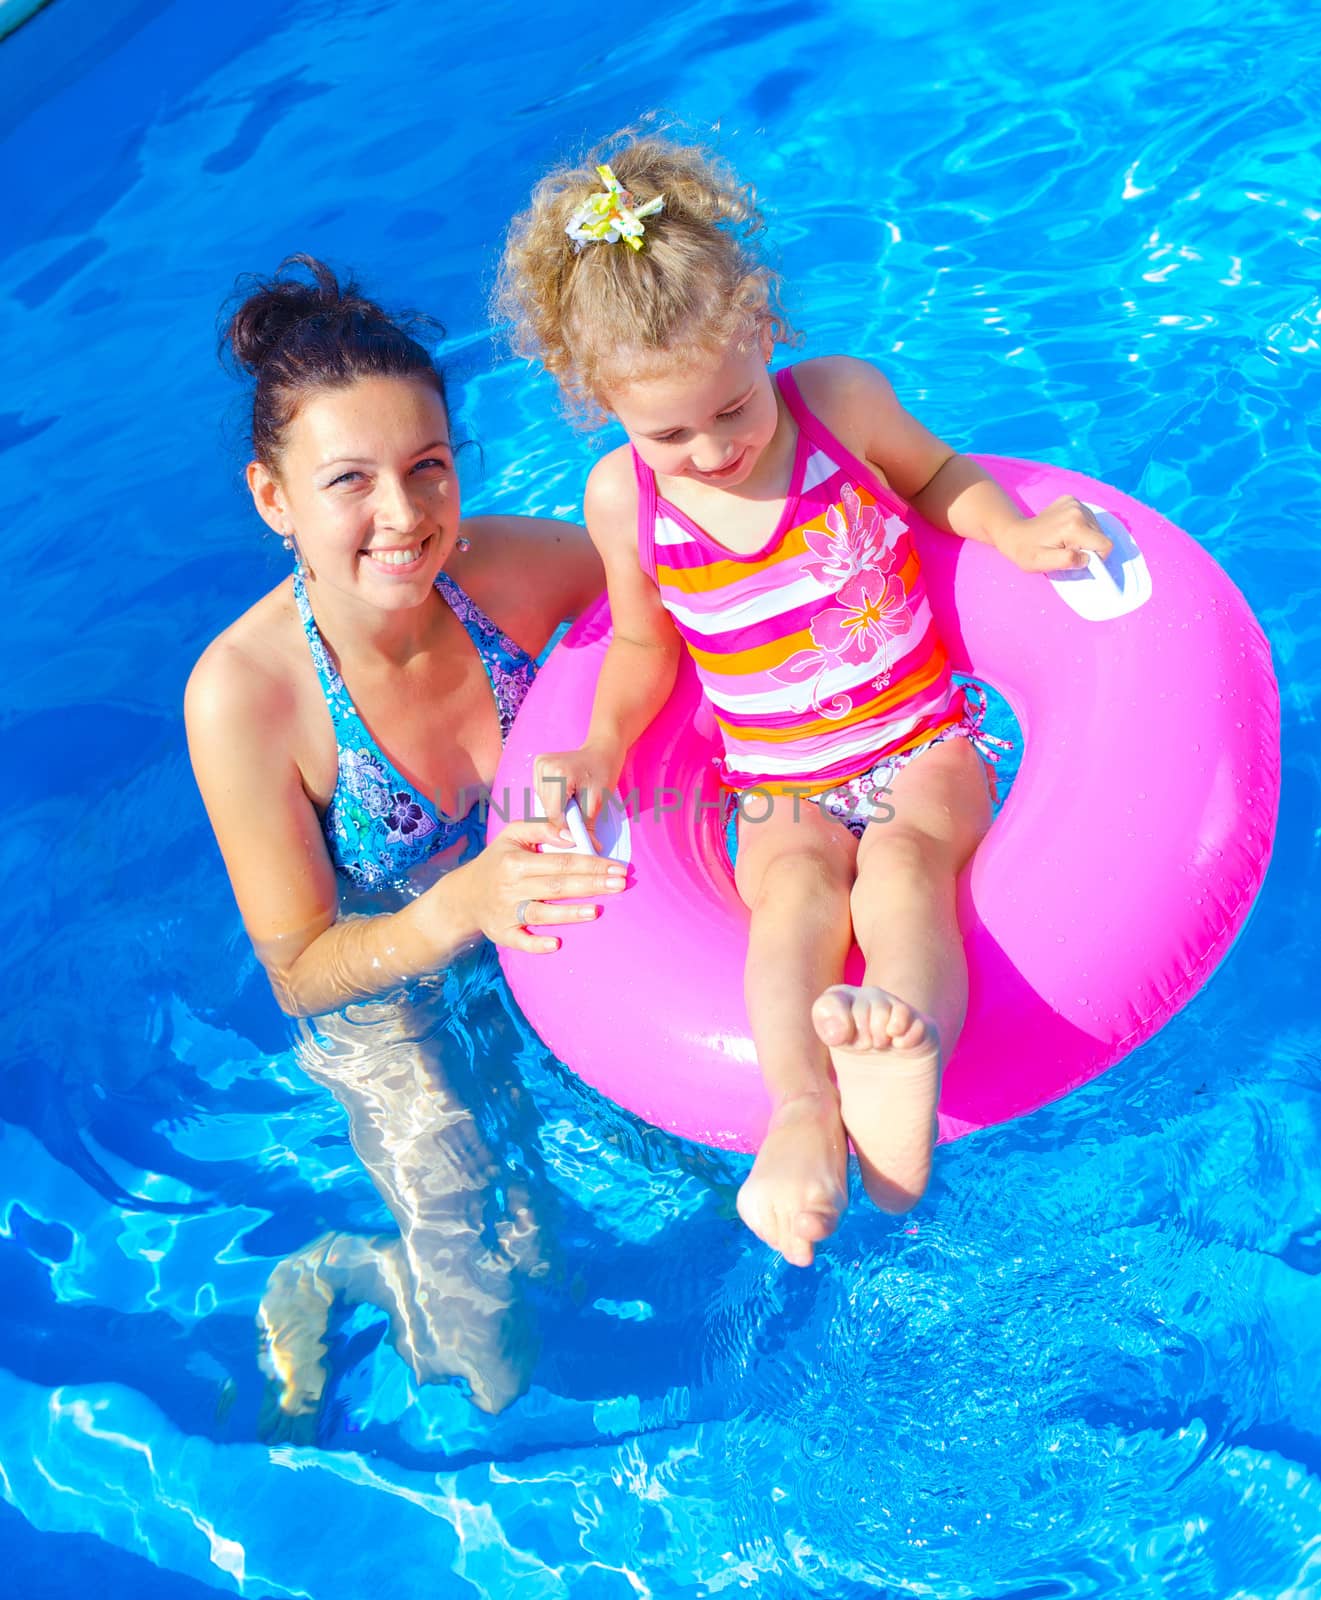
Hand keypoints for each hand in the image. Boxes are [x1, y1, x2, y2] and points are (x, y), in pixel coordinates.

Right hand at [445, 818, 627, 953]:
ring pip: (541, 914)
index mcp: (515, 862)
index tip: (617, 867)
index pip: (561, 862)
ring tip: (596, 911)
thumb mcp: (512, 835)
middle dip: (591, 885)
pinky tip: (556, 944)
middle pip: (557, 887)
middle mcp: (511, 887)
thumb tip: (571, 836)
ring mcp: (506, 912)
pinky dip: (536, 944)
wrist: (464, 895)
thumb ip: (542, 828)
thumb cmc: (498, 861)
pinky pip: (520, 941)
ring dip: (569, 914)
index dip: (591, 864)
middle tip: (621, 884)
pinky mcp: (502, 933)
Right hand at [533, 741, 624, 828]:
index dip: (566, 828)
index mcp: (558, 773)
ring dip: (557, 809)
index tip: (577, 836)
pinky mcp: (537, 766)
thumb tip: (588, 849)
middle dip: (562, 818)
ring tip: (573, 801)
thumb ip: (588, 826)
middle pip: (547, 809)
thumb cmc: (603, 773)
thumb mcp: (598, 802)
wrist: (602, 751)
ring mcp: (538, 765)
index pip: (554, 814)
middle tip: (579, 815)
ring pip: (543, 804)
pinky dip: (553, 800)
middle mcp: (543, 766)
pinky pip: (542, 795)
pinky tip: (565, 793)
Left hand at [992, 496, 1113, 572]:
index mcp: (1074, 525)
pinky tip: (1063, 531)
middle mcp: (1077, 510)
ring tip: (1063, 541)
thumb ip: (1067, 561)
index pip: (1104, 545)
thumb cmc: (1026, 551)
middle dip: (1087, 547)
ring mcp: (1075, 503)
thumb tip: (1087, 558)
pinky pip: (1088, 519)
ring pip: (1095, 528)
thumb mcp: (1043, 563)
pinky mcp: (1072, 501)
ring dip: (1083, 538)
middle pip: (1100, 536)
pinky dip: (1080, 528)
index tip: (1075, 557)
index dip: (1094, 557)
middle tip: (1065, 549)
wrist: (1014, 533)